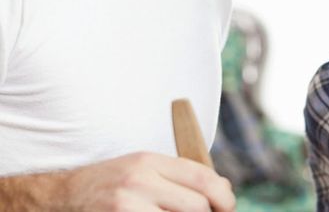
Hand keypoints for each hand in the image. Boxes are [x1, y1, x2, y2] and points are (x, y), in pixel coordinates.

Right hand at [63, 152, 234, 210]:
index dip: (224, 197)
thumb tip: (222, 191)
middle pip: (197, 206)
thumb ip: (178, 176)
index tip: (228, 207)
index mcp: (149, 161)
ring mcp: (126, 206)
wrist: (59, 198)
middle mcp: (139, 181)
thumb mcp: (142, 169)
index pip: (203, 178)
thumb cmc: (108, 185)